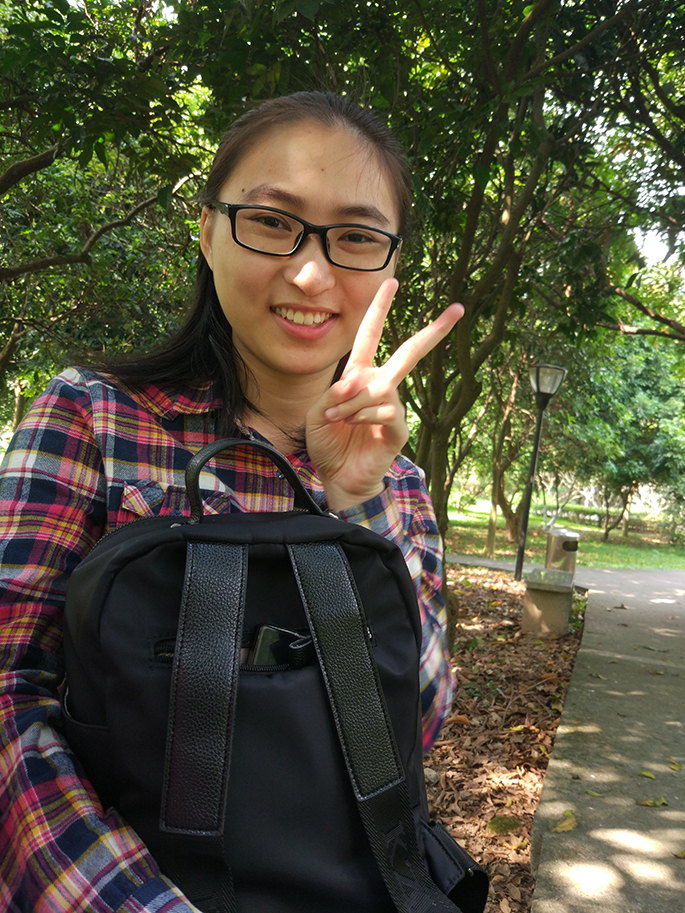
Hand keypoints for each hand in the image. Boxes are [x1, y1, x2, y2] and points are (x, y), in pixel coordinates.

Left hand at [306, 278, 463, 510]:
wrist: (338, 478)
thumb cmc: (328, 443)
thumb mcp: (317, 412)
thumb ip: (334, 393)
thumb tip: (356, 384)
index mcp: (359, 375)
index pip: (371, 335)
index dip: (380, 308)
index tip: (393, 281)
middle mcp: (380, 385)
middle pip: (409, 352)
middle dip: (433, 331)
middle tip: (458, 309)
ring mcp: (392, 406)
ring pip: (381, 387)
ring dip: (352, 402)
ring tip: (335, 419)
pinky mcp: (399, 428)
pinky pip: (385, 410)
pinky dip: (362, 416)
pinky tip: (353, 428)